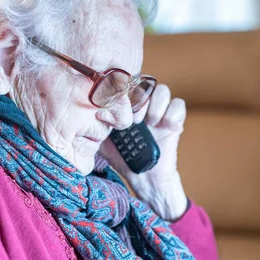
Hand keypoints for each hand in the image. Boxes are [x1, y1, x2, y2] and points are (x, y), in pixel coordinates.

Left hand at [99, 84, 187, 220]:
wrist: (143, 177)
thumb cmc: (121, 157)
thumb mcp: (102, 139)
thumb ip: (94, 126)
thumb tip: (82, 115)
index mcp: (126, 106)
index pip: (125, 83)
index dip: (121, 89)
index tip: (115, 104)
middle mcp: (143, 105)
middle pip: (144, 82)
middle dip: (137, 97)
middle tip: (132, 115)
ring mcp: (159, 112)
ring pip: (161, 90)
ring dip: (154, 104)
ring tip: (148, 121)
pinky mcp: (174, 122)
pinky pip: (178, 105)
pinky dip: (172, 113)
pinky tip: (163, 125)